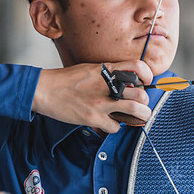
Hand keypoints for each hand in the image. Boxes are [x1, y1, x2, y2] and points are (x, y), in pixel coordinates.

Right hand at [32, 61, 153, 132]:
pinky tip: (108, 122)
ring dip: (141, 115)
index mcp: (106, 70)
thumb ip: (108, 74)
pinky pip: (116, 127)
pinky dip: (114, 127)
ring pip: (135, 110)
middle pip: (141, 94)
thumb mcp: (90, 69)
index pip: (138, 66)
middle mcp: (107, 85)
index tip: (147, 81)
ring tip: (138, 116)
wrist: (44, 89)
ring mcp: (101, 102)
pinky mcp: (93, 118)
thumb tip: (126, 82)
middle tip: (141, 105)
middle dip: (145, 102)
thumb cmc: (65, 79)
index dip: (148, 74)